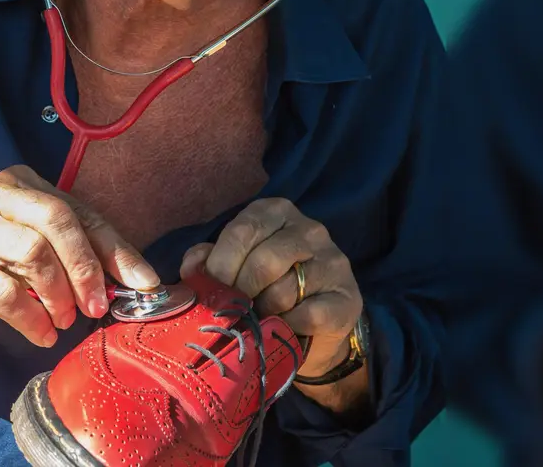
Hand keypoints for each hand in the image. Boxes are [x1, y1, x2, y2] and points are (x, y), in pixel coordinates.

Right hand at [0, 164, 157, 347]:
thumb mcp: (27, 252)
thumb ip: (70, 256)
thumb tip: (131, 282)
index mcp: (21, 183)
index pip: (81, 212)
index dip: (117, 251)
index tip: (144, 285)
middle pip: (57, 220)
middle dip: (86, 268)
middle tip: (96, 307)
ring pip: (32, 250)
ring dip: (57, 294)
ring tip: (62, 321)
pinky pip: (0, 288)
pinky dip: (29, 316)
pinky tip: (39, 332)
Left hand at [180, 198, 361, 378]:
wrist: (310, 329)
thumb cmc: (264, 290)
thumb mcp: (233, 268)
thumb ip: (208, 261)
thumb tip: (194, 266)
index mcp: (276, 212)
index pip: (242, 231)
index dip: (220, 266)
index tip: (211, 291)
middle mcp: (309, 229)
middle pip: (263, 261)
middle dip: (240, 293)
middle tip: (232, 311)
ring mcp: (333, 262)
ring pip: (284, 290)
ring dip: (263, 313)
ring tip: (258, 319)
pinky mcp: (348, 298)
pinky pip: (307, 315)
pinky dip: (287, 327)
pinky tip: (283, 327)